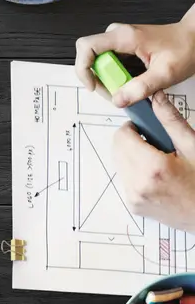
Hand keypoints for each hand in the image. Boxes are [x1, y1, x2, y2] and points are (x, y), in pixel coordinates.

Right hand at [75, 11, 194, 106]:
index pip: (86, 47)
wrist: (194, 38)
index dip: (83, 68)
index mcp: (124, 36)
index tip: (93, 85)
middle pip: (89, 57)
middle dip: (97, 79)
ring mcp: (118, 40)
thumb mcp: (166, 73)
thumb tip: (118, 99)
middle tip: (115, 91)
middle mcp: (117, 34)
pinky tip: (126, 81)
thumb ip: (141, 88)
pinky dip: (112, 76)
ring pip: (96, 61)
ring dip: (105, 78)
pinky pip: (106, 62)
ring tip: (124, 87)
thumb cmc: (185, 47)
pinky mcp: (121, 46)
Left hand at [113, 92, 194, 230]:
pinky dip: (135, 171)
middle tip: (158, 144)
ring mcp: (133, 198)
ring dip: (133, 156)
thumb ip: (171, 121)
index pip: (122, 137)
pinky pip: (125, 179)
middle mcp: (137, 185)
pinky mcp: (133, 206)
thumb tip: (156, 97)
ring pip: (119, 164)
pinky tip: (158, 175)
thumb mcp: (193, 147)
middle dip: (132, 141)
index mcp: (152, 168)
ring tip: (160, 160)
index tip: (147, 127)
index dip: (133, 128)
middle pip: (117, 149)